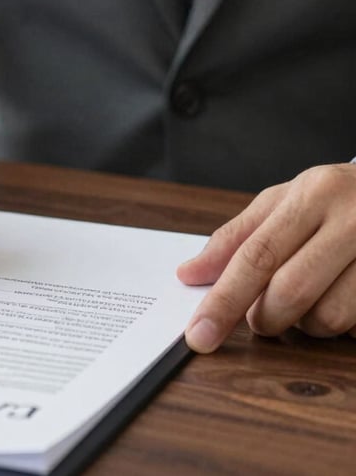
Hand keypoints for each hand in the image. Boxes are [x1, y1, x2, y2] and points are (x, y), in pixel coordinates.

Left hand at [177, 163, 355, 352]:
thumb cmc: (335, 199)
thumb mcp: (284, 200)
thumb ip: (235, 237)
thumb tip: (189, 275)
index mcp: (313, 195)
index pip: (257, 256)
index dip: (224, 300)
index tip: (199, 334)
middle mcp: (352, 222)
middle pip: (291, 292)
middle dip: (264, 317)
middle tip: (261, 316)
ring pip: (328, 319)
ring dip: (306, 323)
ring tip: (311, 296)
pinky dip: (343, 325)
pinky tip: (343, 297)